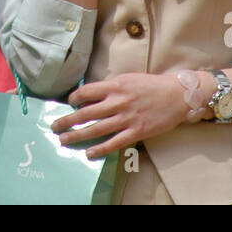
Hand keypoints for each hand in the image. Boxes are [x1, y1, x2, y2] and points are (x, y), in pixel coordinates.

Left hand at [51, 73, 186, 159]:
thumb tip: (91, 95)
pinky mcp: (137, 131)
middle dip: (67, 120)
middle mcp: (118, 102)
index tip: (69, 104)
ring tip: (63, 140)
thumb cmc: (151, 85)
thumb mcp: (128, 78)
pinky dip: (100, 149)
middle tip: (54, 126)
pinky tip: (89, 153)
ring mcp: (127, 118)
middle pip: (86, 113)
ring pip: (96, 129)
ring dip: (77, 135)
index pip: (86, 92)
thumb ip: (110, 87)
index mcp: (115, 86)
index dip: (74, 99)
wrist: (177, 95)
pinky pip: (114, 142)